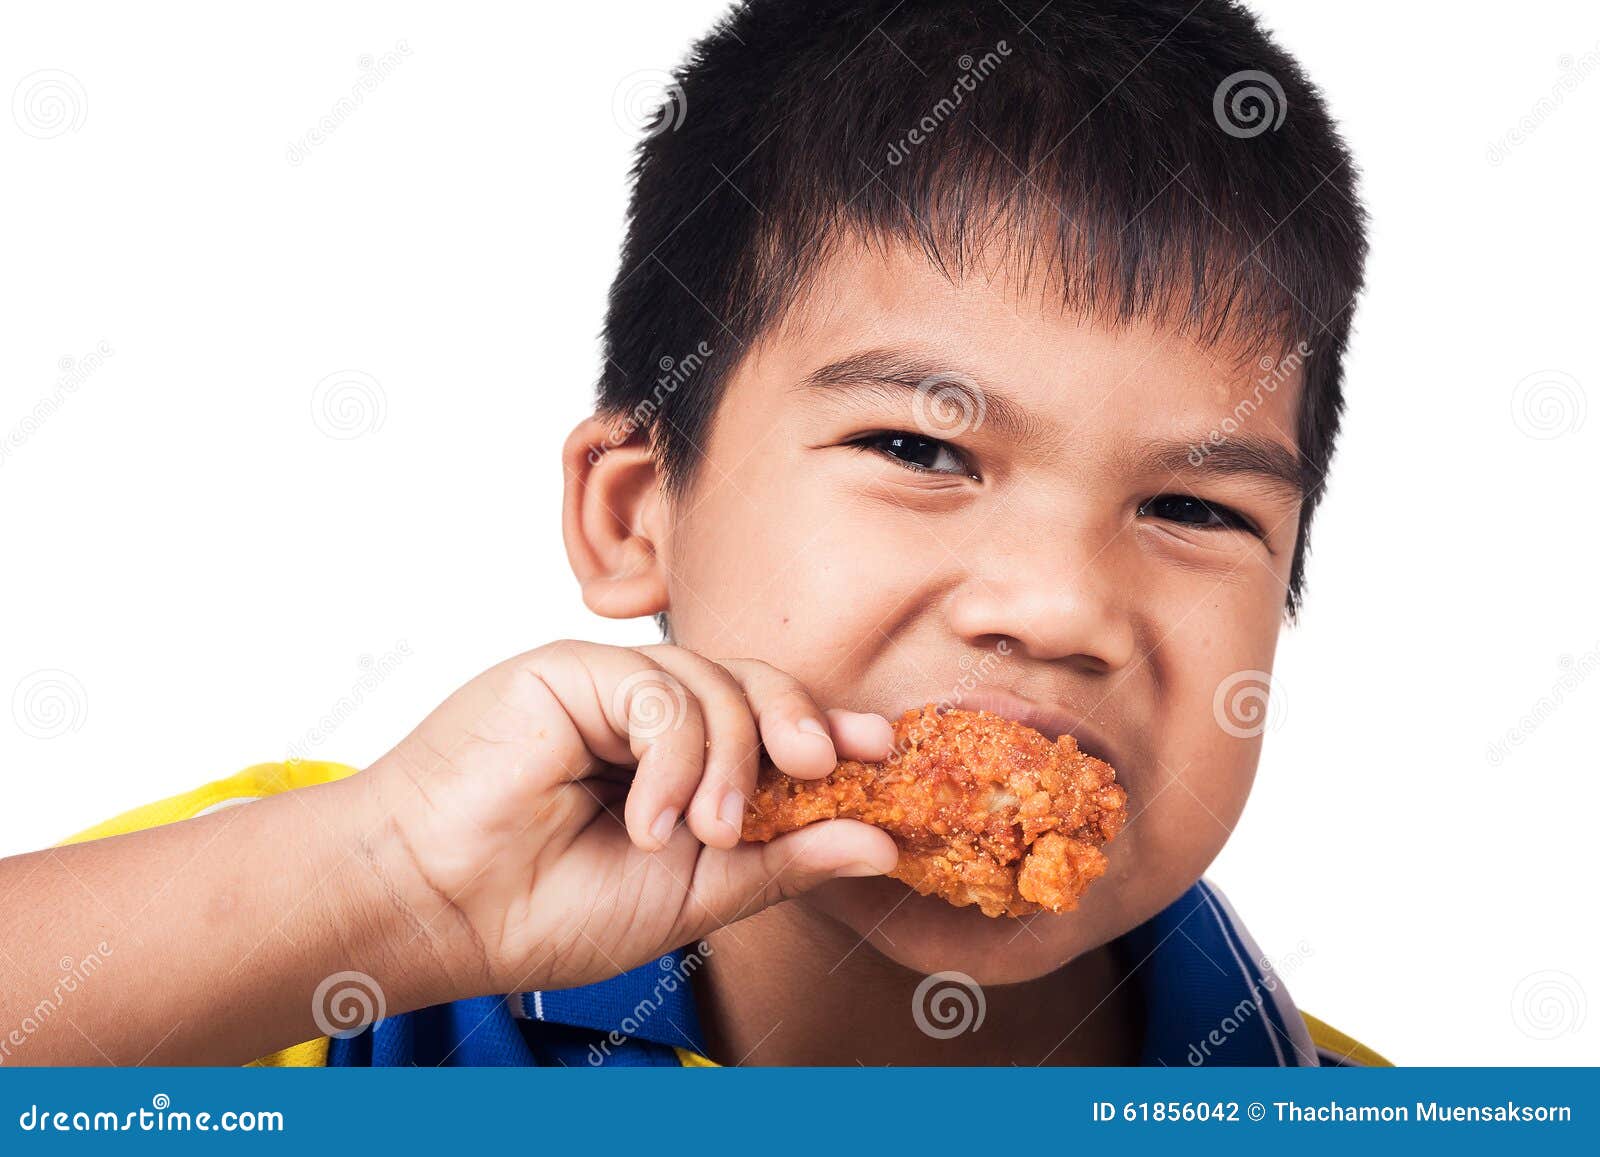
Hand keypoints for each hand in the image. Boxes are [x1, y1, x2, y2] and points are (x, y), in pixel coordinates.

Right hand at [357, 641, 898, 1001]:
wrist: (443, 909)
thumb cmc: (548, 907)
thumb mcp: (695, 895)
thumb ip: (783, 861)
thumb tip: (879, 843)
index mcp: (679, 765)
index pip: (771, 729)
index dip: (830, 733)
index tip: (882, 752)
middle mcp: (649, 717)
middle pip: (755, 687)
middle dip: (802, 722)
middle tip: (823, 767)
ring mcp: (609, 687)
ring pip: (715, 685)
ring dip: (727, 764)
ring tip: (702, 833)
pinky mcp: (570, 669)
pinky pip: (659, 691)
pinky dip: (670, 757)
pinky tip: (642, 818)